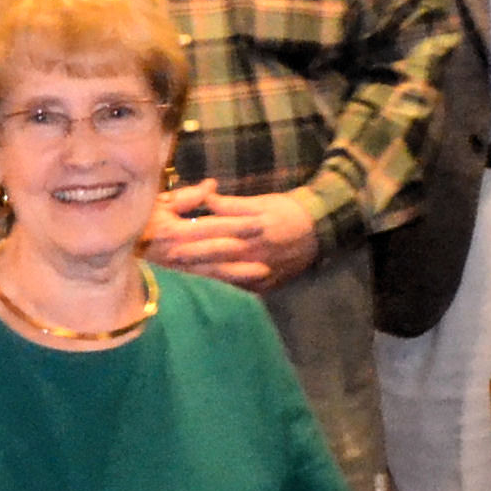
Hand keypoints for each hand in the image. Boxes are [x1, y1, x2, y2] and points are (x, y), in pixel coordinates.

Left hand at [143, 181, 323, 289]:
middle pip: (219, 254)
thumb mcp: (261, 202)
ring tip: (183, 276)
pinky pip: (243, 289)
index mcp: (253, 227)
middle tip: (170, 258)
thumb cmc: (286, 211)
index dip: (194, 233)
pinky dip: (225, 290)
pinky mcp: (268, 284)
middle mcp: (256, 251)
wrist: (320, 230)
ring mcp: (263, 270)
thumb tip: (207, 200)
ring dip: (205, 275)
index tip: (172, 236)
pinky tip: (208, 291)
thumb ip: (233, 205)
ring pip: (228, 275)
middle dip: (193, 257)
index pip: (218, 229)